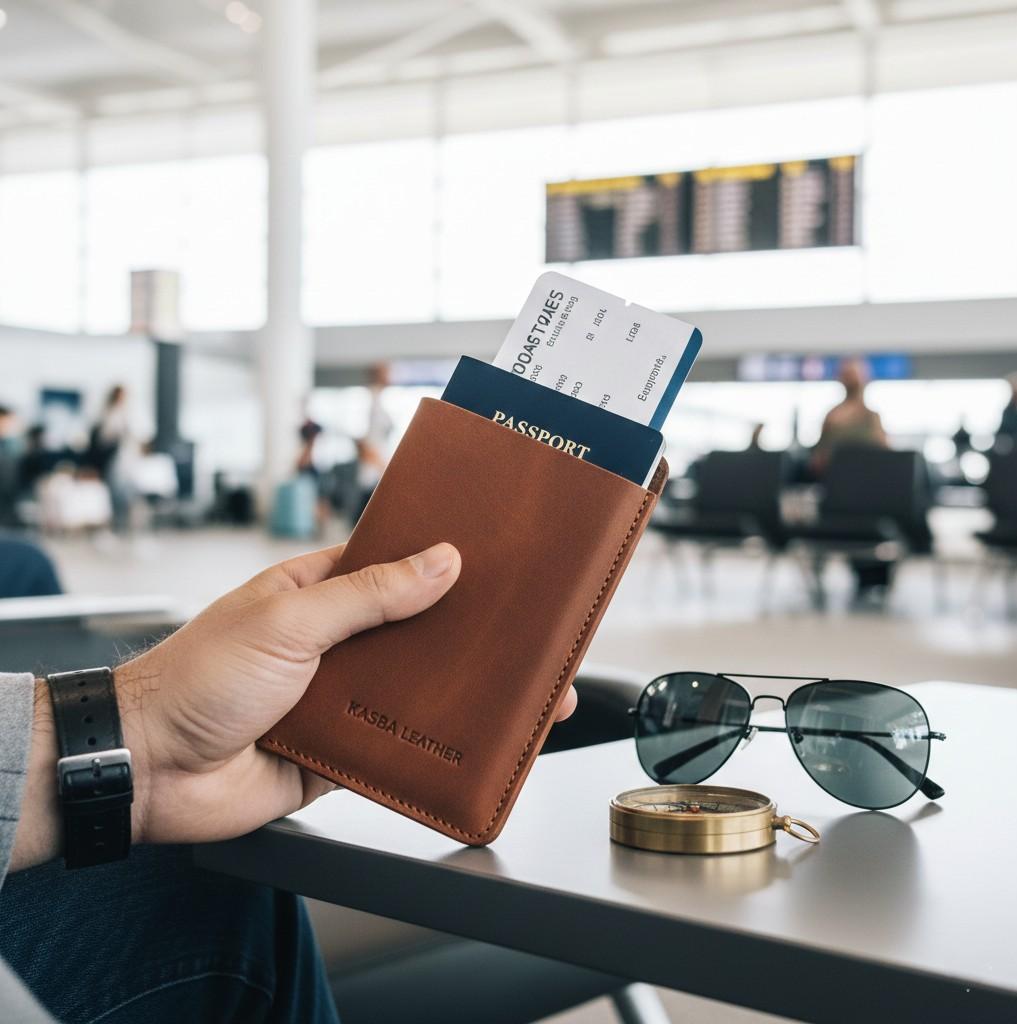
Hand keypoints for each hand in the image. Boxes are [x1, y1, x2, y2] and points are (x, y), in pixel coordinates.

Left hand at [117, 542, 577, 846]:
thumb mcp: (290, 620)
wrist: (147, 770)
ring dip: (461, 691)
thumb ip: (369, 595)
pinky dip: (433, 743)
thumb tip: (440, 561)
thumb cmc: (197, 677)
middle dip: (469, 635)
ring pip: (415, 688)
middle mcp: (335, 641)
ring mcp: (339, 695)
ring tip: (523, 691)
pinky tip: (476, 740)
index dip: (444, 563)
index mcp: (319, 591)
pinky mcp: (340, 750)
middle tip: (529, 635)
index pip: (396, 566)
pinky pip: (398, 743)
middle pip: (417, 631)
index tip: (496, 562)